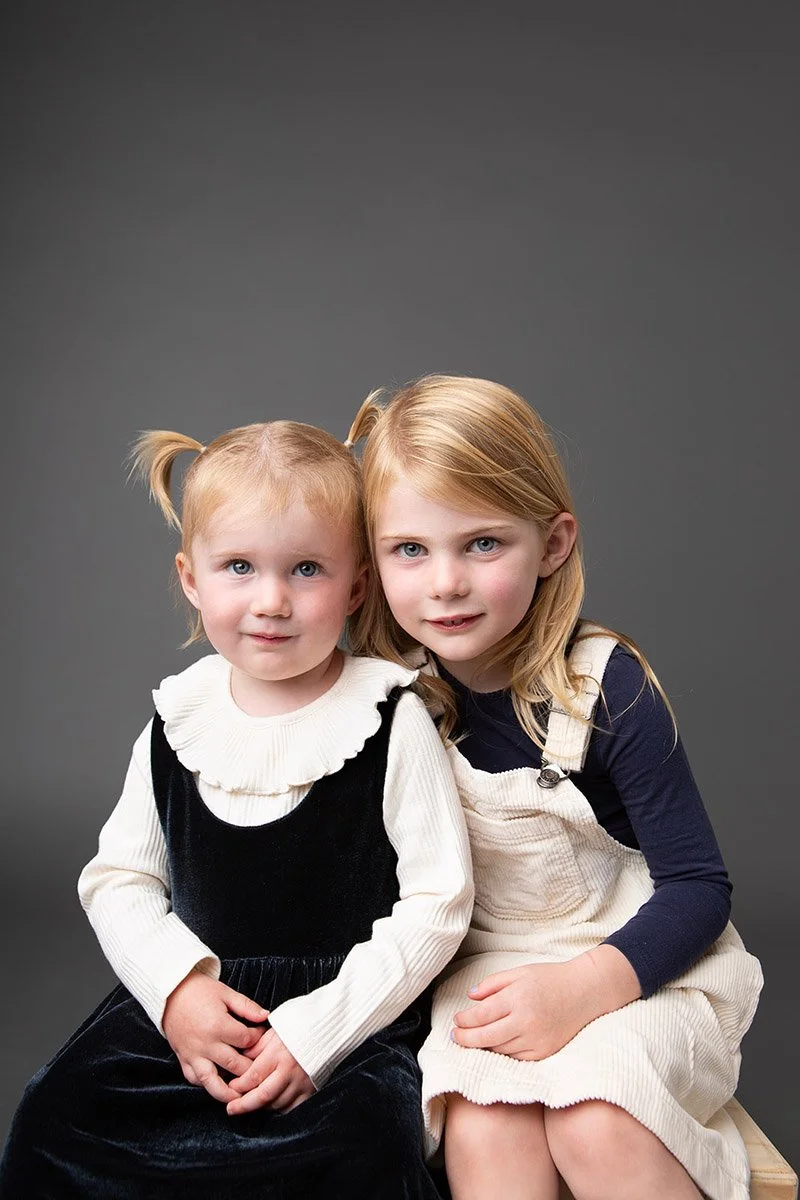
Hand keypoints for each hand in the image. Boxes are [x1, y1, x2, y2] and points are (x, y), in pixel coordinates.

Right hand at [162, 970, 268, 1102]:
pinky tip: (217, 1086)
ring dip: (228, 1092)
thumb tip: (266, 1016)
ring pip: (212, 1082)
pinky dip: (206, 1085)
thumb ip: (247, 1006)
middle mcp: (206, 1044)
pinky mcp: (183, 1059)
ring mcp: (193, 1054)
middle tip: (262, 1069)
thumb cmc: (199, 991)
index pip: (246, 1040)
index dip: (258, 1038)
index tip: (262, 1035)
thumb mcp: (226, 993)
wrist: (170, 994)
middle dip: (250, 1068)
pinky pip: (194, 1079)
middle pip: (235, 1065)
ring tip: (241, 1097)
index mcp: (218, 1026)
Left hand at [226, 1028, 314, 1114]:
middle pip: (263, 1095)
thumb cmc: (297, 1028)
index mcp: (278, 1053)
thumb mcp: (273, 1031)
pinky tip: (271, 1106)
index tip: (230, 1086)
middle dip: (244, 1104)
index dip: (239, 1085)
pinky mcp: (310, 1090)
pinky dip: (280, 1109)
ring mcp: (301, 1082)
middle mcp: (289, 1070)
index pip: (253, 1076)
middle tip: (231, 1108)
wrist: (325, 1029)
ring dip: (261, 1107)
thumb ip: (256, 1047)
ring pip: (276, 1103)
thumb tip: (240, 1060)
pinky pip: (292, 1107)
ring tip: (250, 1104)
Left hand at [451, 948, 640, 1060]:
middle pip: (485, 1038)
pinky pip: (515, 1058)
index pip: (481, 1015)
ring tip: (471, 1041)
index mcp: (517, 998)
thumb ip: (493, 984)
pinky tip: (493, 1047)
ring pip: (499, 1050)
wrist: (585, 992)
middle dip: (465, 1039)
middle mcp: (526, 1022)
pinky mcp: (544, 1053)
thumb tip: (469, 997)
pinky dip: (501, 1053)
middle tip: (455, 1037)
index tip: (455, 1021)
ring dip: (482, 1047)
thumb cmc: (550, 979)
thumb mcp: (520, 973)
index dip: (464, 1021)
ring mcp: (536, 1040)